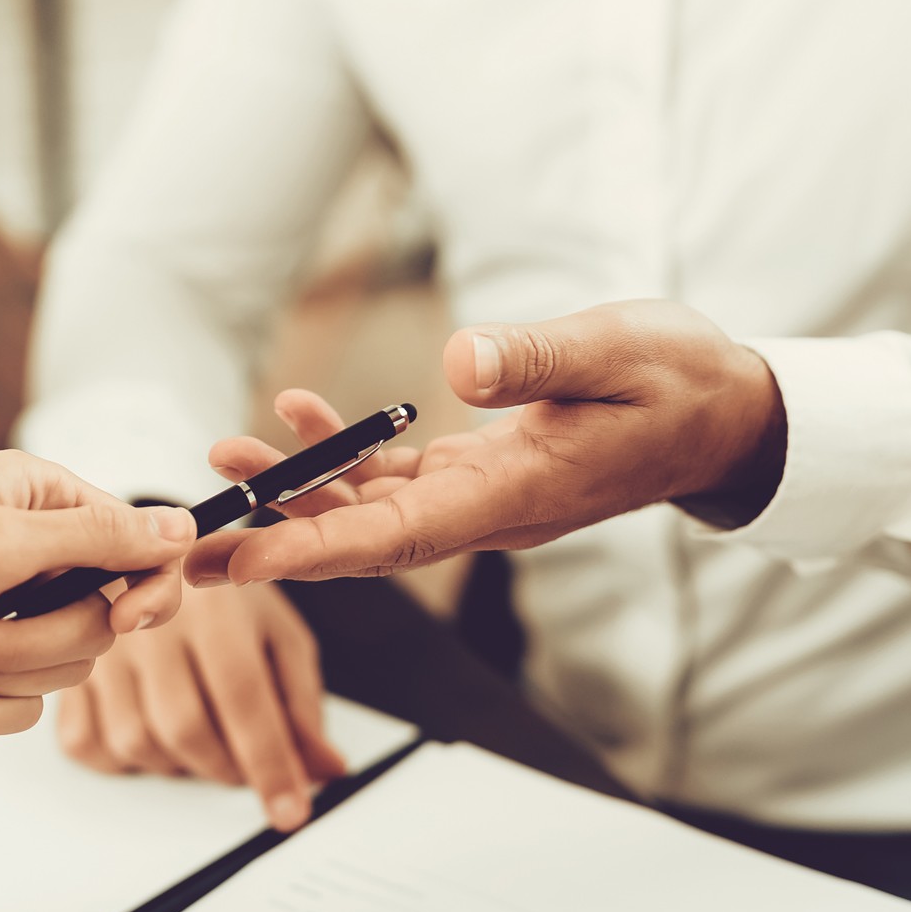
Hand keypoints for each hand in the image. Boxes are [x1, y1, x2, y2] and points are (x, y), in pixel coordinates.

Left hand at [0, 450, 193, 735]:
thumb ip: (102, 541)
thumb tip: (181, 528)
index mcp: (37, 501)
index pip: (135, 546)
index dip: (144, 589)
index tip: (131, 618)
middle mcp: (28, 554)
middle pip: (98, 621)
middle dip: (28, 641)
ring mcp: (4, 614)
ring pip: (60, 669)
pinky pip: (20, 709)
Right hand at [55, 580, 345, 830]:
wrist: (154, 555)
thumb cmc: (223, 596)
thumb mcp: (278, 635)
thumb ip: (302, 703)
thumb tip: (322, 769)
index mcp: (212, 609)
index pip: (243, 699)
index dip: (269, 763)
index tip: (290, 811)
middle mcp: (150, 626)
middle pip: (184, 729)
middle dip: (226, 768)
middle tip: (249, 770)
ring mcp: (101, 650)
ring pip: (135, 743)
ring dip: (178, 766)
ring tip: (202, 741)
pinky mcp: (70, 672)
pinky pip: (85, 744)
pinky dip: (123, 759)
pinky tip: (152, 735)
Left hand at [188, 300, 786, 583]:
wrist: (723, 411)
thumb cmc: (679, 381)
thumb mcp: (615, 350)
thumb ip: (536, 359)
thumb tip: (458, 360)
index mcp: (512, 496)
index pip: (392, 537)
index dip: (308, 549)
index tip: (236, 560)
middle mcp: (486, 511)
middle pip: (360, 539)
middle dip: (273, 540)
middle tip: (187, 544)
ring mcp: (480, 495)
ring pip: (368, 509)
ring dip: (294, 489)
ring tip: (222, 457)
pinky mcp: (480, 470)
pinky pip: (395, 475)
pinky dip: (343, 451)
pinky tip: (301, 413)